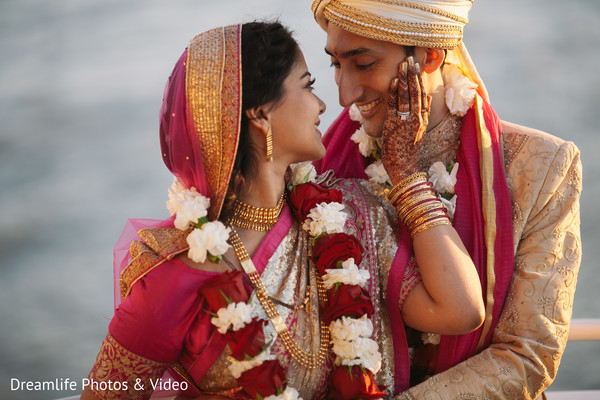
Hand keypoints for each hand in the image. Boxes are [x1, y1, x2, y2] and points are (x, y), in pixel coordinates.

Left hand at [381, 56, 431, 184]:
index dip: (419, 78)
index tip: (416, 65)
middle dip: (412, 74)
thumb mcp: (420, 130)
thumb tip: (427, 96)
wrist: (403, 166)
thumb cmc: (408, 149)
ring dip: (404, 79)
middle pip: (416, 92)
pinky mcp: (394, 126)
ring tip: (402, 64)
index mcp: (422, 118)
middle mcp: (416, 118)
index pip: (422, 94)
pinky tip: (394, 81)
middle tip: (409, 58)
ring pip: (406, 96)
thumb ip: (423, 113)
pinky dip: (394, 93)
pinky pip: (394, 106)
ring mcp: (405, 122)